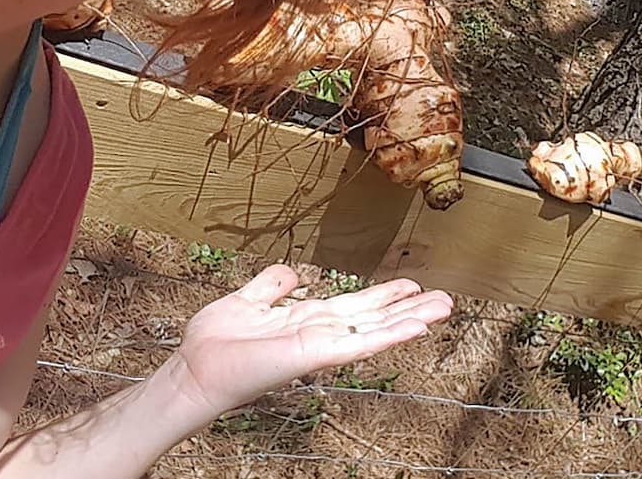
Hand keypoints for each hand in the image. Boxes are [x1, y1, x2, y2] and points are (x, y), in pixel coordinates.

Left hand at [166, 264, 452, 416]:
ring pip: (373, 330)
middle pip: (372, 318)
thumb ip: (271, 286)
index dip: (383, 296)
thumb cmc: (216, 343)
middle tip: (444, 299)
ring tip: (442, 310)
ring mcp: (320, 346)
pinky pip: (358, 344)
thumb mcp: (247, 300)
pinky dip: (389, 335)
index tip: (411, 286)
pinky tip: (414, 328)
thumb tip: (292, 273)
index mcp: (305, 320)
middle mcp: (318, 333)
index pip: (353, 306)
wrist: (197, 368)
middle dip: (408, 308)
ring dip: (410, 320)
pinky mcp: (316, 356)